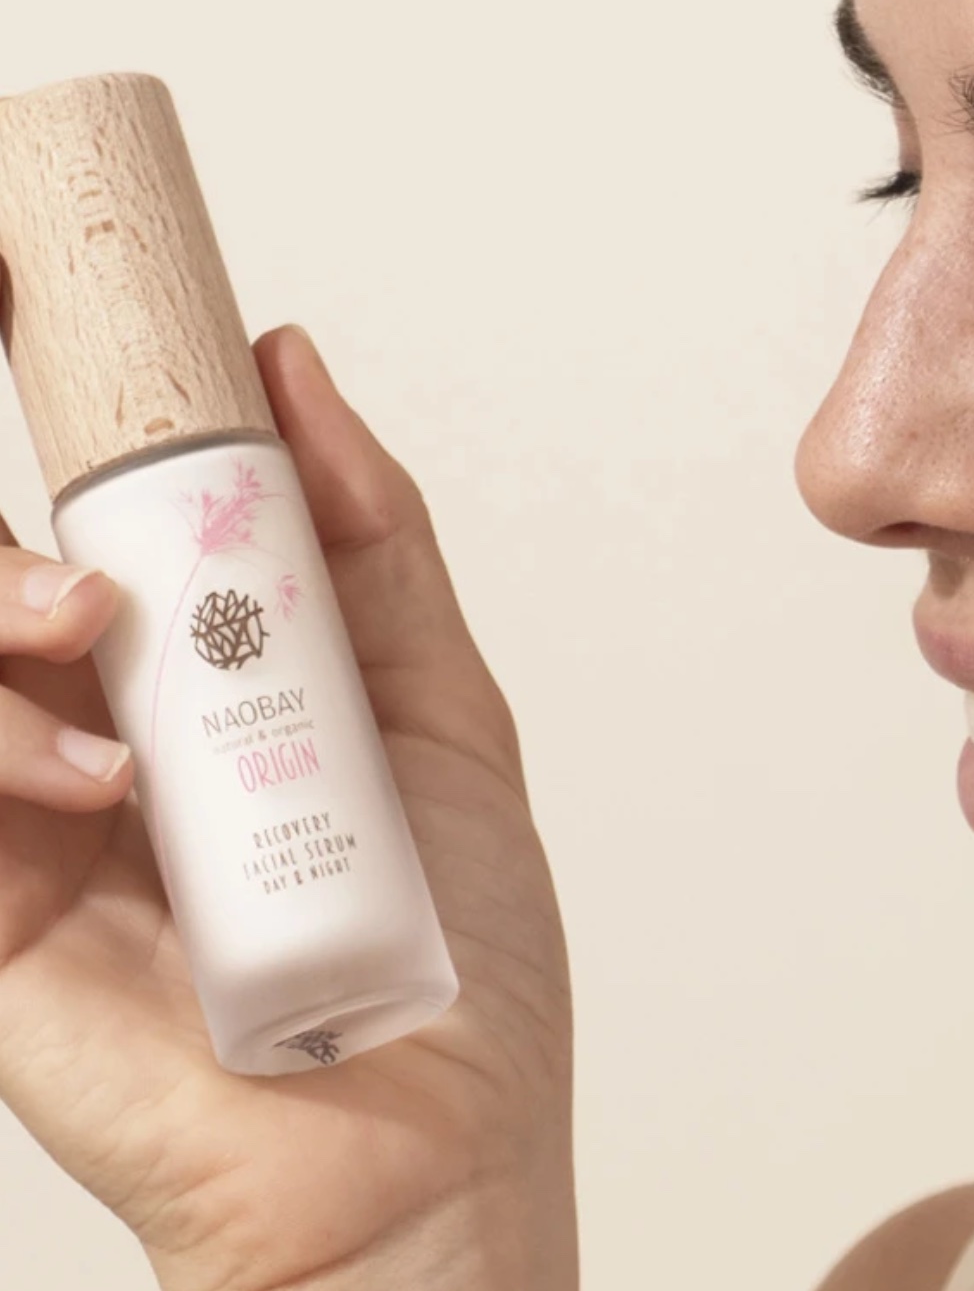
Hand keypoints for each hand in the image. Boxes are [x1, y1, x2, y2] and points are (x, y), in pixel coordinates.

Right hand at [0, 326, 576, 1290]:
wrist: (426, 1153)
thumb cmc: (452, 952)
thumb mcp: (444, 710)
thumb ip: (376, 544)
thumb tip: (294, 367)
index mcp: (219, 678)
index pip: (114, 520)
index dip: (78, 421)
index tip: (35, 298)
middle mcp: (119, 733)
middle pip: (16, 575)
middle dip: (32, 532)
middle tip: (100, 540)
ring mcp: (43, 821)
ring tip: (85, 626)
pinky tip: (94, 773)